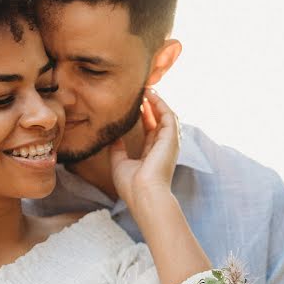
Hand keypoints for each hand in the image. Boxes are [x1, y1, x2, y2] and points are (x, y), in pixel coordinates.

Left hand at [109, 89, 179, 210]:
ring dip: (157, 101)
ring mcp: (169, 143)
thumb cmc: (132, 186)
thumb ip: (117, 149)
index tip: (135, 103)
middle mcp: (163, 148)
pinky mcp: (171, 138)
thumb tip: (112, 136)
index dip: (144, 115)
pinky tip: (150, 94)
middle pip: (159, 121)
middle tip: (140, 90)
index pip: (150, 130)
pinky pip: (168, 115)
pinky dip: (160, 104)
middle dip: (151, 105)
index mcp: (152, 155)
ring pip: (166, 116)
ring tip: (146, 88)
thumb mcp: (119, 163)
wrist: (144, 195)